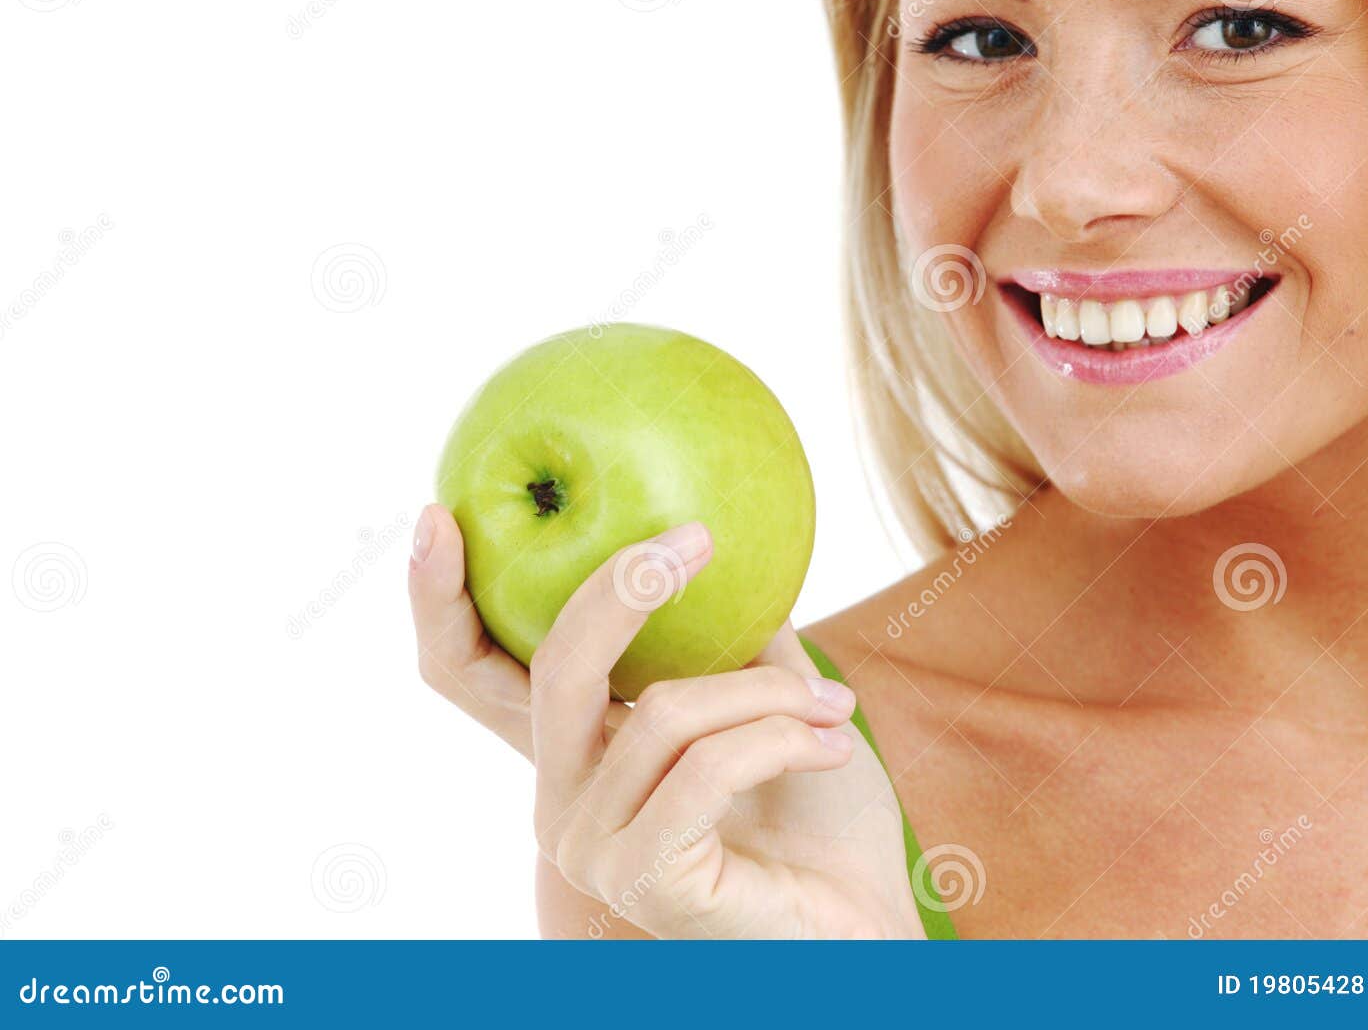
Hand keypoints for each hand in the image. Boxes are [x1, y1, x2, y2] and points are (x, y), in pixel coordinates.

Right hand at [409, 504, 924, 937]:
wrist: (866, 920)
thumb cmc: (818, 816)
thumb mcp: (769, 696)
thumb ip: (728, 630)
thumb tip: (713, 530)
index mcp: (574, 753)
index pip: (468, 674)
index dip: (436, 597)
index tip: (437, 514)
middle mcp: (562, 801)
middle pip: (554, 666)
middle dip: (622, 589)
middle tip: (694, 540)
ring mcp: (592, 847)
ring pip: (663, 713)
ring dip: (769, 694)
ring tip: (835, 705)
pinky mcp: (641, 881)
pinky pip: (707, 768)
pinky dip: (782, 740)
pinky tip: (833, 746)